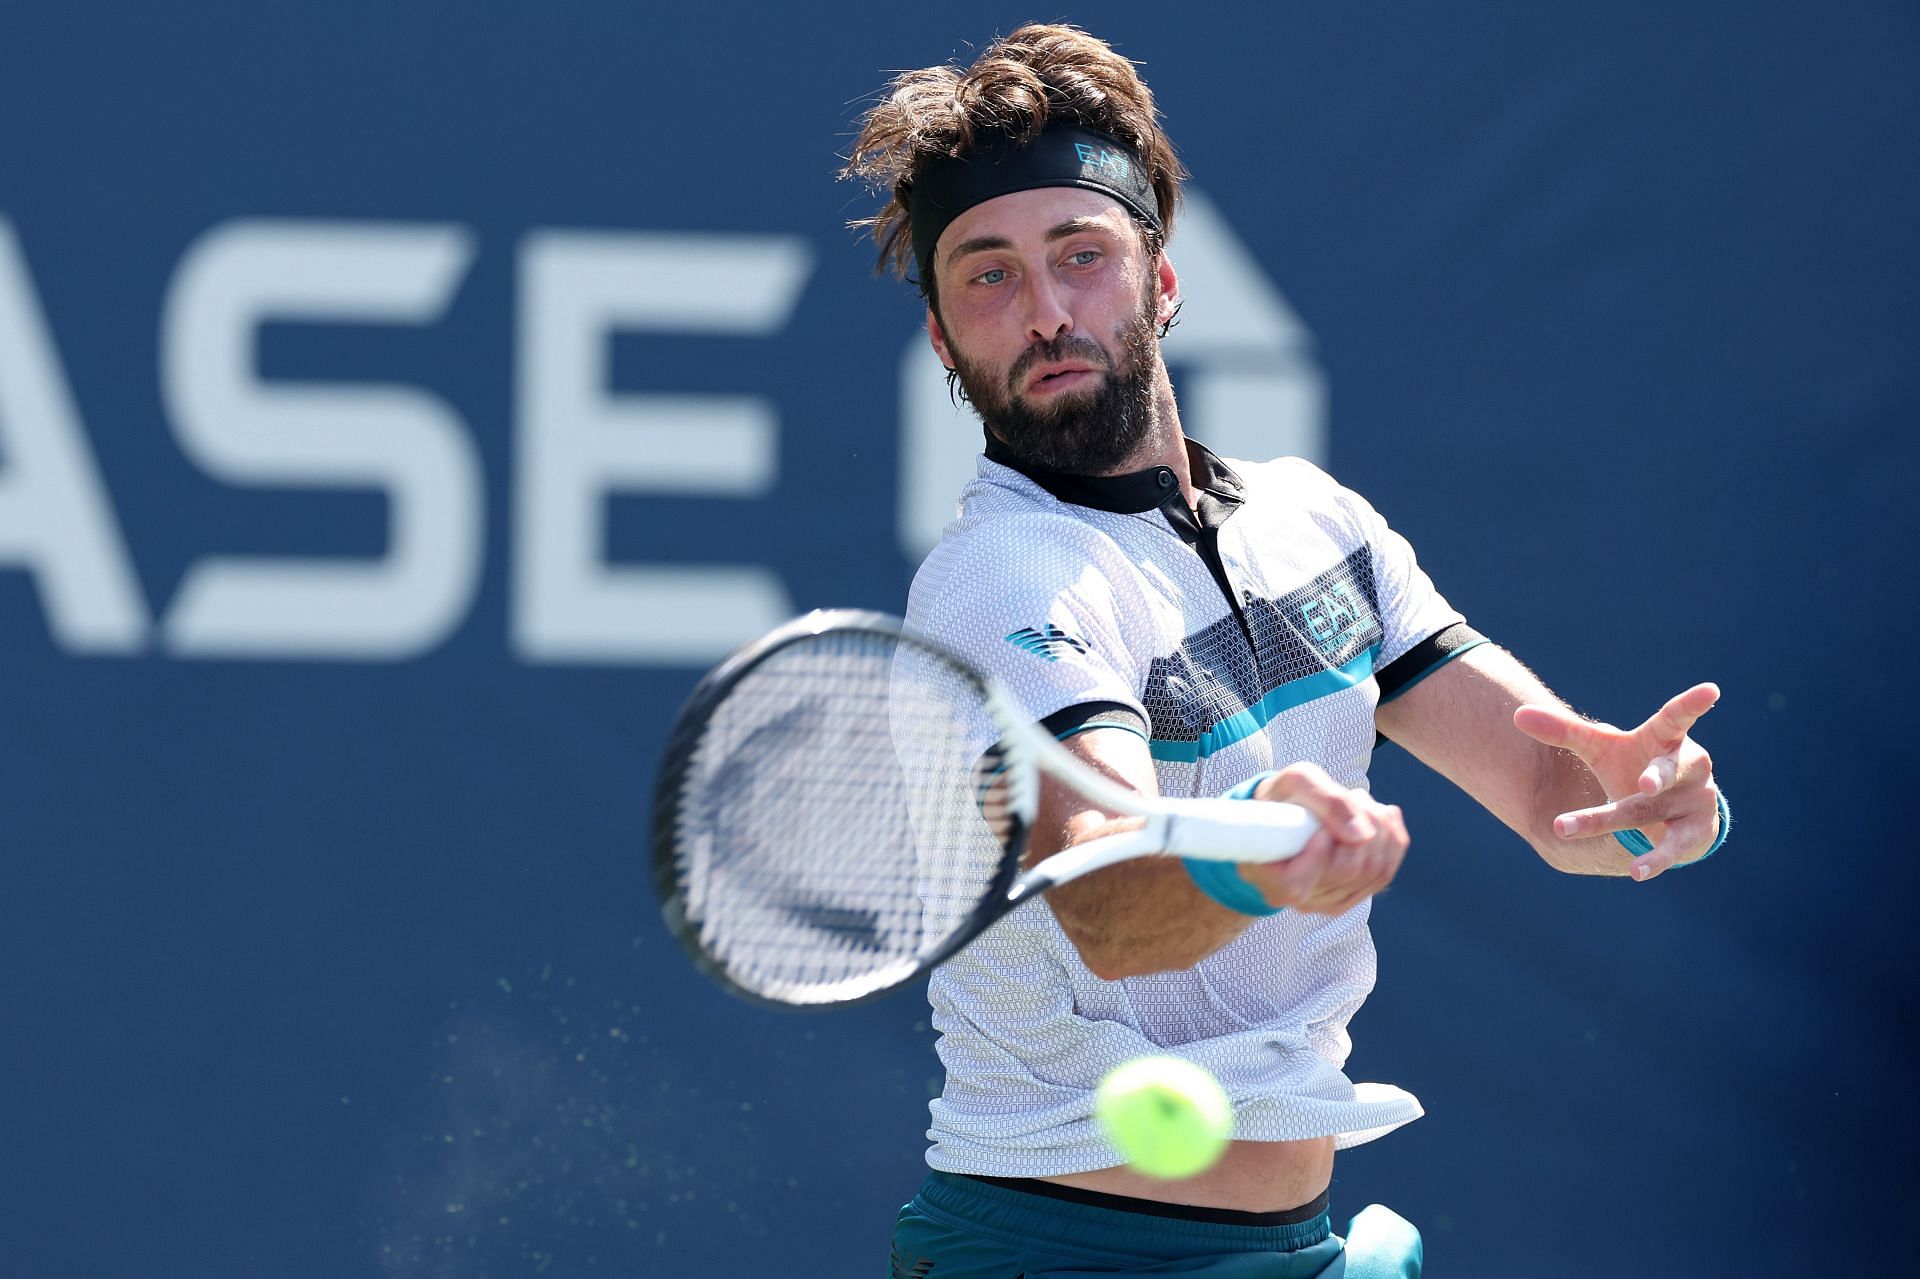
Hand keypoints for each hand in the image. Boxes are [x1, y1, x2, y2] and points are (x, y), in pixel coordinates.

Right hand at [1237, 763, 1408, 914]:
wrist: (1288, 812)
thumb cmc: (1286, 797)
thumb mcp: (1297, 782)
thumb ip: (1327, 802)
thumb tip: (1363, 835)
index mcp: (1273, 879)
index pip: (1298, 883)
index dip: (1318, 851)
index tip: (1322, 824)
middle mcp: (1301, 900)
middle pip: (1349, 871)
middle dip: (1362, 825)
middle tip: (1352, 795)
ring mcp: (1329, 902)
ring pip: (1374, 872)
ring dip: (1379, 828)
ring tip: (1362, 803)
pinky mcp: (1353, 896)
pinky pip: (1385, 874)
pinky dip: (1390, 840)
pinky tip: (1380, 816)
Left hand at [1513, 682, 1721, 879]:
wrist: (1672, 808)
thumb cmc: (1633, 763)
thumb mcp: (1600, 747)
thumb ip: (1564, 731)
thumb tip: (1517, 714)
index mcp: (1665, 739)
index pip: (1678, 718)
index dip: (1692, 704)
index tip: (1711, 690)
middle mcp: (1686, 767)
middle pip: (1662, 773)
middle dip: (1655, 779)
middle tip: (1643, 785)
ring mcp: (1694, 800)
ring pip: (1650, 811)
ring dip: (1617, 821)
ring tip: (1589, 832)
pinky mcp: (1694, 831)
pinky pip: (1673, 847)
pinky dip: (1655, 859)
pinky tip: (1637, 872)